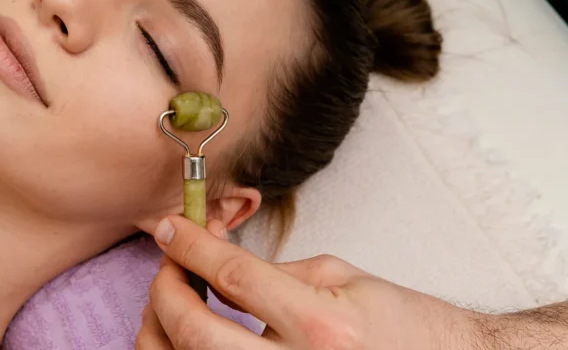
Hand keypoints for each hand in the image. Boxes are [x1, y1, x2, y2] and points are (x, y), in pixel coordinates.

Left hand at [138, 216, 483, 349]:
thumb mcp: (342, 279)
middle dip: (166, 293)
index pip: (233, 276)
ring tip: (174, 305)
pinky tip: (197, 337)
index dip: (190, 247)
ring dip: (166, 333)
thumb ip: (274, 274)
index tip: (169, 229)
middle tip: (168, 269)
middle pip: (196, 333)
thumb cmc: (401, 323)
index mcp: (321, 323)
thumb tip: (214, 265)